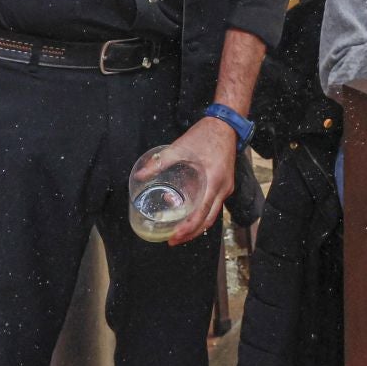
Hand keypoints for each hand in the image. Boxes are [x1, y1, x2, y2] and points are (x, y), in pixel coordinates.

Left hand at [151, 116, 237, 246]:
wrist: (225, 125)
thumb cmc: (205, 135)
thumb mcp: (180, 147)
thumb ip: (160, 162)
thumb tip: (140, 176)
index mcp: (214, 181)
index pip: (202, 214)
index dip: (187, 229)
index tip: (173, 237)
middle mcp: (223, 188)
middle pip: (208, 220)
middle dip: (191, 233)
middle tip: (173, 240)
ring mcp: (227, 187)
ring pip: (213, 214)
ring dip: (197, 225)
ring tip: (179, 232)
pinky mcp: (226, 185)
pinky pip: (215, 205)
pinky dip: (203, 214)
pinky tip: (189, 214)